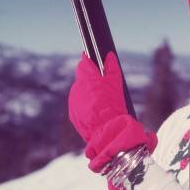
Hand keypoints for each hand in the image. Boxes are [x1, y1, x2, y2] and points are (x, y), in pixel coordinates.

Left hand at [68, 51, 156, 171]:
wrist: (106, 133)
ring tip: (102, 102)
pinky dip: (86, 107)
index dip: (90, 62)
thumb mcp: (116, 85)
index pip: (84, 64)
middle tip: (104, 86)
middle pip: (82, 79)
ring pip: (80, 93)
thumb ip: (111, 69)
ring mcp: (73, 103)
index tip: (95, 62)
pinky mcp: (73, 115)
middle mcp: (76, 89)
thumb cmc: (113, 107)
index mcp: (86, 79)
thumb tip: (109, 56)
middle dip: (91, 80)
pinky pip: (79, 106)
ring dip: (88, 94)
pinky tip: (97, 112)